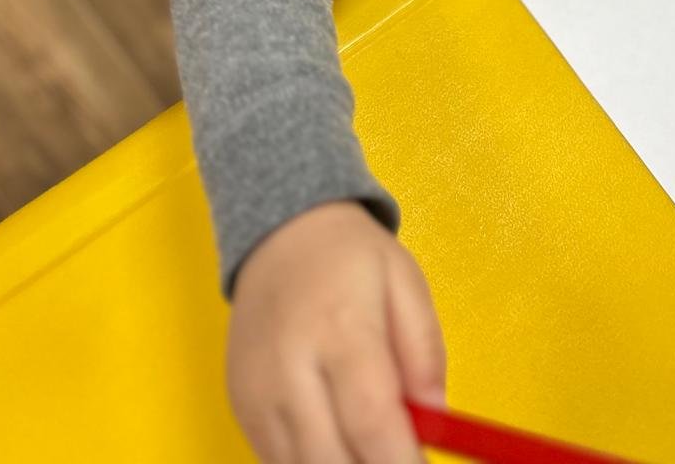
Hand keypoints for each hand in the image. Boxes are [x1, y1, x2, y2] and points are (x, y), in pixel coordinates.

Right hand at [227, 200, 446, 463]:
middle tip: (403, 459)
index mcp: (341, 329)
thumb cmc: (352, 258)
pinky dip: (313, 463)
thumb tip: (435, 419)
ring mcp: (257, 394)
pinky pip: (278, 462)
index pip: (371, 420)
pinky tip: (338, 441)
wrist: (281, 233)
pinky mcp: (240, 410)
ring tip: (372, 448)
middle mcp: (289, 368)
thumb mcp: (406, 283)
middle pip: (331, 461)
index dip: (401, 462)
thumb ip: (425, 352)